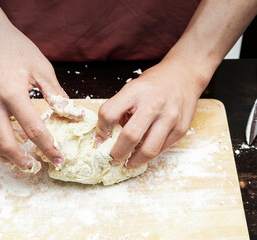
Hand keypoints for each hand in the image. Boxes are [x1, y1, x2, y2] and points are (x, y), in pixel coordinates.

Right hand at [0, 20, 74, 171]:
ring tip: (21, 159)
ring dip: (4, 157)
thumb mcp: (40, 67)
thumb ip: (57, 95)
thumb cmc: (12, 46)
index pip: (33, 129)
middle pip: (6, 144)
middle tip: (37, 167)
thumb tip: (74, 114)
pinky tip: (9, 138)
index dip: (48, 147)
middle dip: (24, 161)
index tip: (58, 159)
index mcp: (11, 92)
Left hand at [95, 59, 209, 168]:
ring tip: (127, 162)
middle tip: (112, 158)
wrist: (184, 75)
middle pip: (130, 136)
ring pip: (148, 150)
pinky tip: (142, 153)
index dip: (101, 130)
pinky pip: (161, 149)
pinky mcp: (181, 129)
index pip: (109, 114)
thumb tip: (104, 137)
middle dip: (117, 153)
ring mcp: (170, 118)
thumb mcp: (131, 89)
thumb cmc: (153, 84)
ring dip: (134, 161)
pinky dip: (149, 155)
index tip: (100, 139)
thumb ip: (118, 110)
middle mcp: (154, 105)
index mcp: (135, 92)